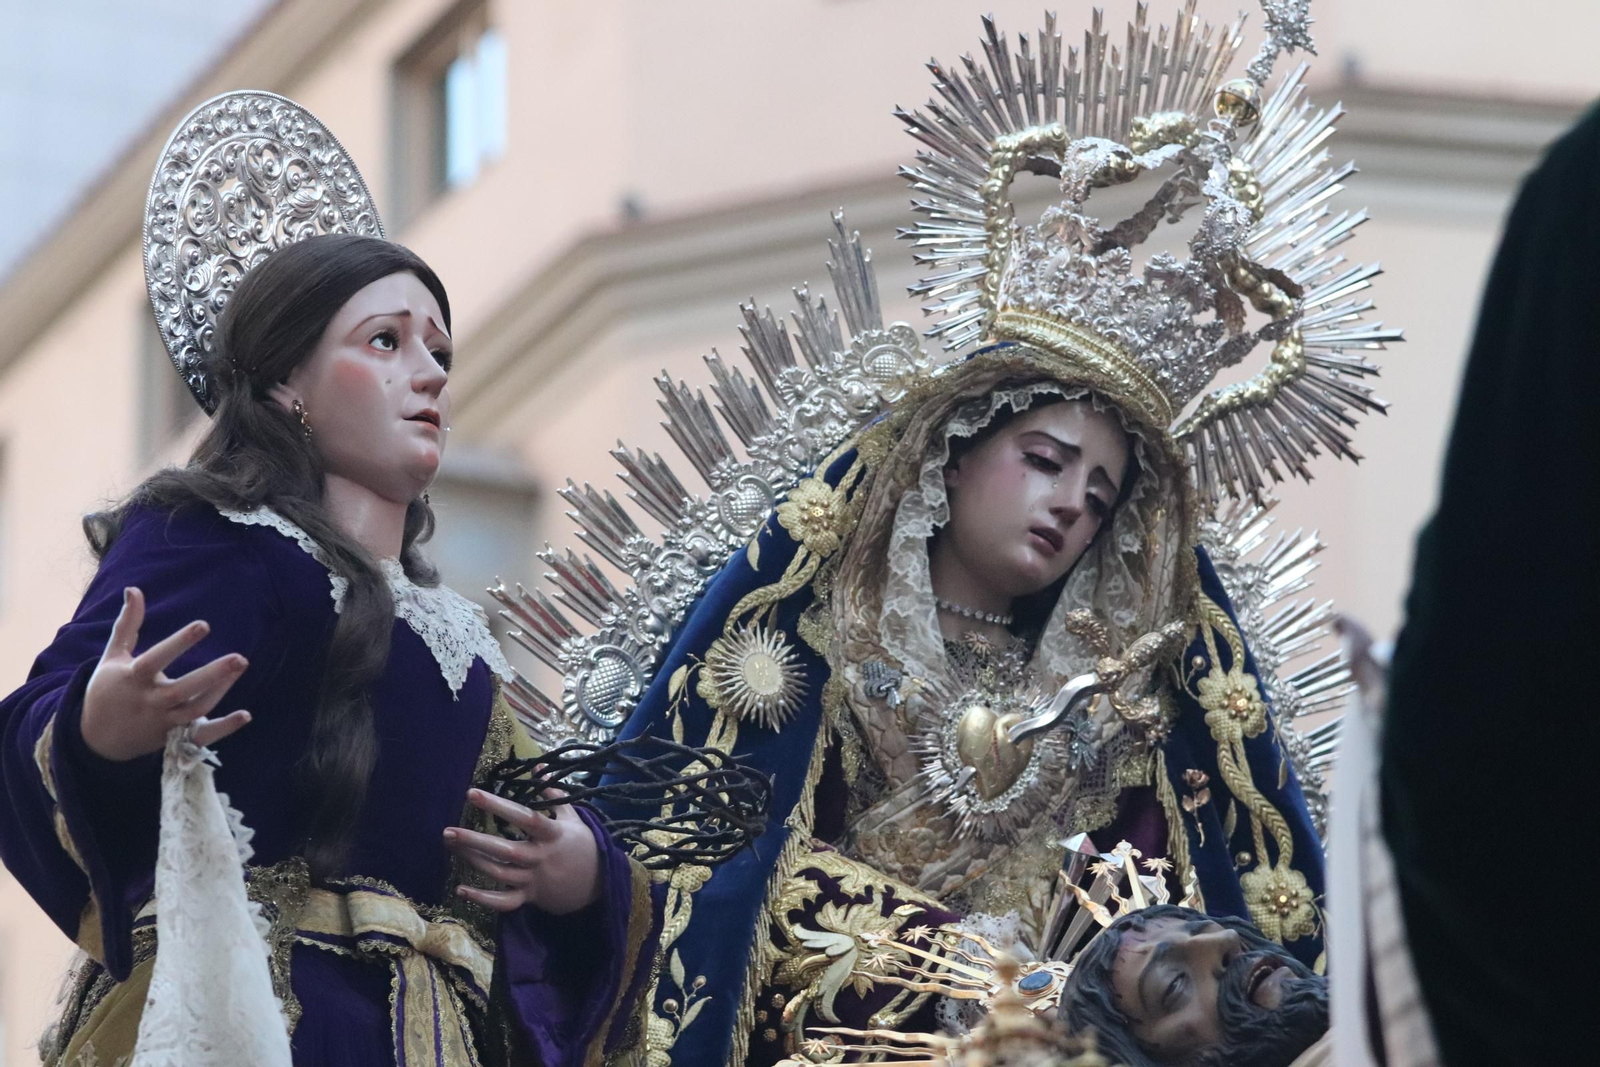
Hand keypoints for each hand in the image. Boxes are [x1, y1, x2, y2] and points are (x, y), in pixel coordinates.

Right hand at [79, 587, 252, 760]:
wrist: (95, 738)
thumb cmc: (106, 689)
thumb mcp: (113, 656)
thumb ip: (127, 624)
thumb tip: (134, 589)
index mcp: (132, 678)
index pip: (156, 659)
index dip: (179, 643)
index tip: (204, 625)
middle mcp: (149, 701)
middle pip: (183, 690)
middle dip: (212, 674)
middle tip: (240, 658)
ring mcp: (162, 721)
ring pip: (195, 709)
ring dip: (220, 690)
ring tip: (239, 666)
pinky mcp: (172, 736)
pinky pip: (200, 734)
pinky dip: (223, 728)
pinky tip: (245, 715)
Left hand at [444, 788, 601, 915]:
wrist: (599, 885)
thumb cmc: (582, 846)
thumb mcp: (574, 817)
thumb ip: (553, 794)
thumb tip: (538, 769)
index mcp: (553, 835)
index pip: (524, 817)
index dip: (498, 805)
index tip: (472, 794)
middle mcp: (541, 858)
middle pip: (505, 850)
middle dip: (474, 841)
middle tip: (447, 832)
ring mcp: (534, 880)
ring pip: (499, 873)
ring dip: (473, 860)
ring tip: (451, 847)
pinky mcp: (530, 897)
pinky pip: (503, 902)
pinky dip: (482, 898)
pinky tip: (460, 889)